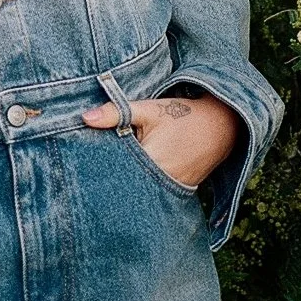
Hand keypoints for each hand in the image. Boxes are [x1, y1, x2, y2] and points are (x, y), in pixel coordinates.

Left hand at [82, 90, 241, 189]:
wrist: (220, 126)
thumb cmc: (183, 116)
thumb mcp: (149, 110)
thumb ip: (117, 113)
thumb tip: (85, 117)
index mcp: (150, 163)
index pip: (113, 171)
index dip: (96, 167)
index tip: (79, 163)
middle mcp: (158, 183)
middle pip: (122, 185)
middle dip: (106, 178)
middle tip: (84, 172)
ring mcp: (167, 190)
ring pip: (135, 189)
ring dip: (122, 182)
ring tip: (100, 179)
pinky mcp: (173, 191)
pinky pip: (149, 191)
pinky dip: (137, 184)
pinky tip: (126, 179)